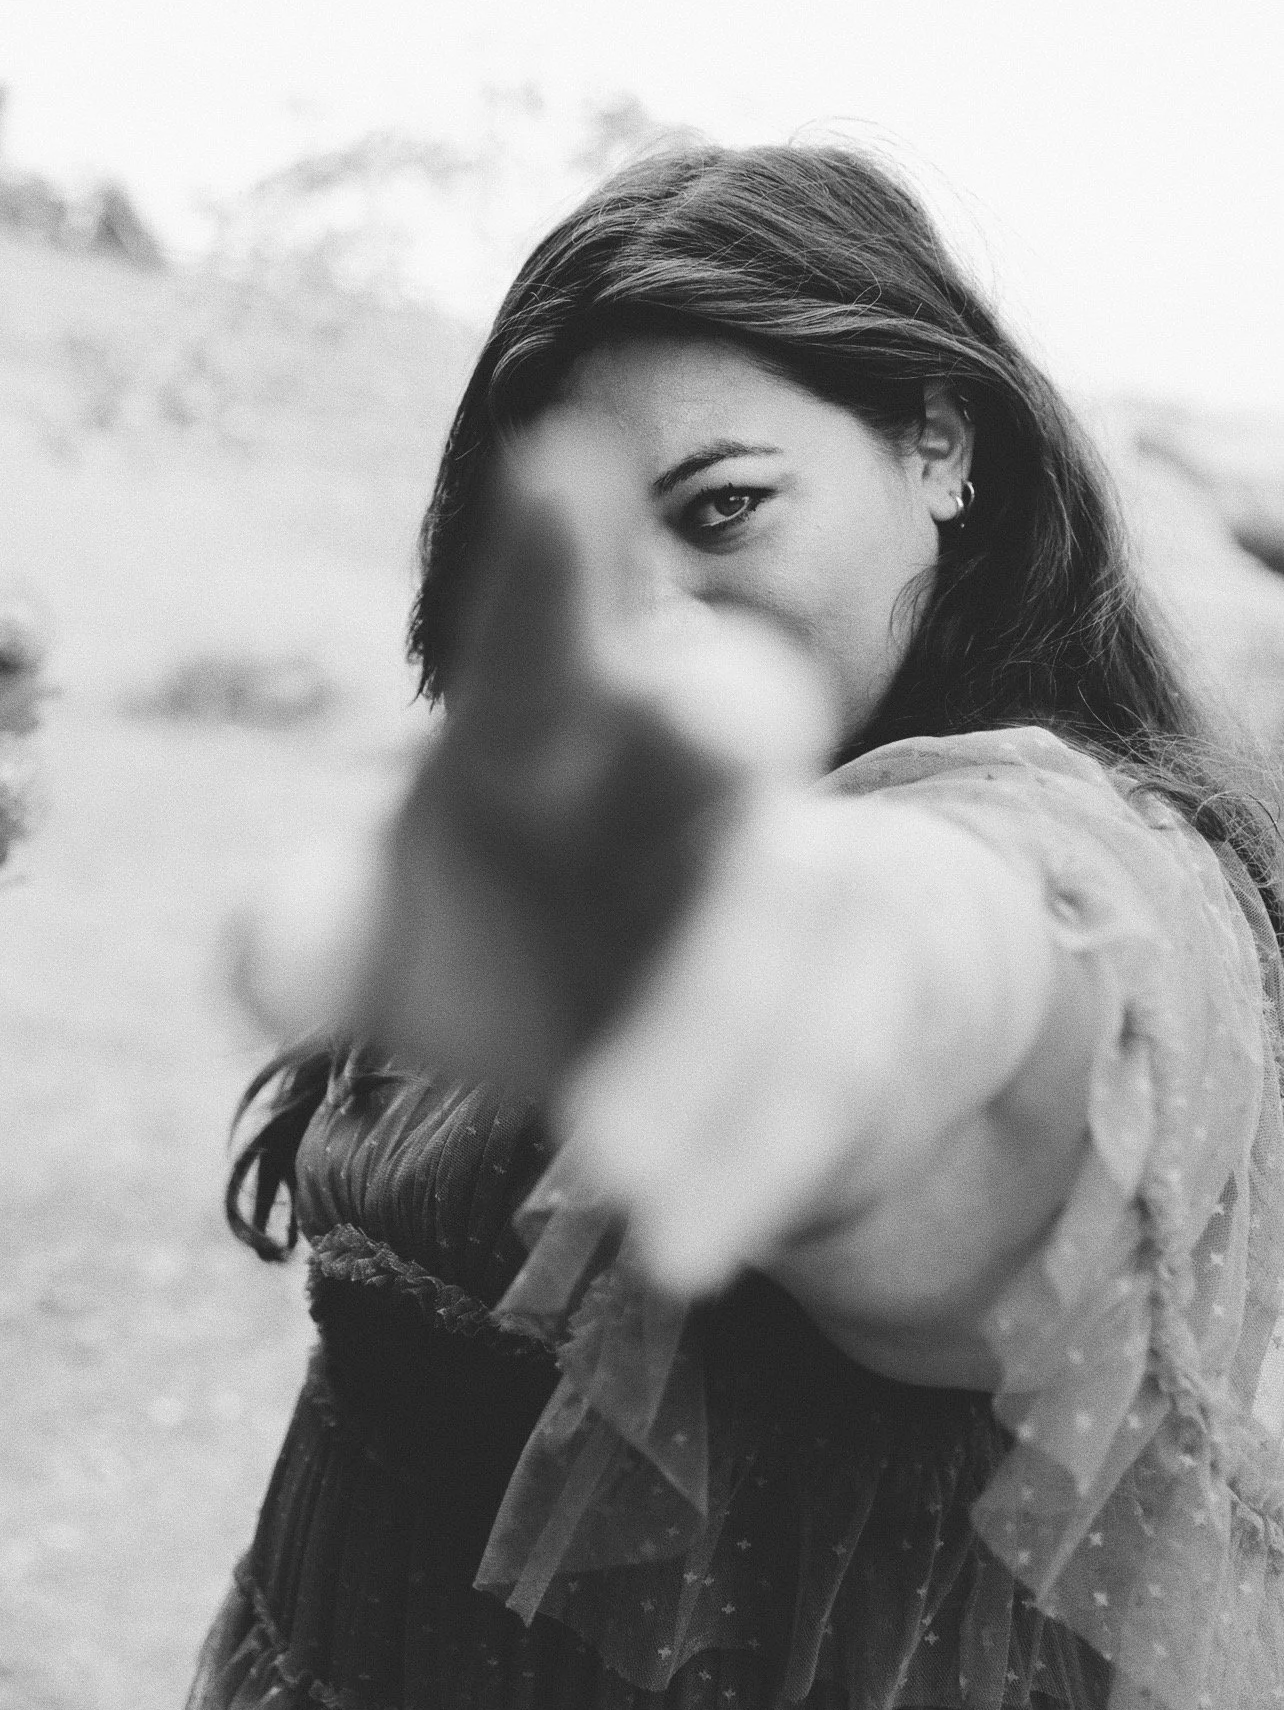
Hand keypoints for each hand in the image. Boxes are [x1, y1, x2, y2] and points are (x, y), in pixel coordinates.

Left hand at [238, 416, 836, 1101]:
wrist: (728, 1021)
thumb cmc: (544, 929)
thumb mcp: (412, 935)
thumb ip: (323, 930)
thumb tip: (256, 954)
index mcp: (563, 733)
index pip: (548, 642)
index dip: (555, 563)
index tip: (554, 463)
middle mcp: (689, 785)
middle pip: (721, 726)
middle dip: (718, 712)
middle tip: (712, 711)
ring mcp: (793, 887)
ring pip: (774, 935)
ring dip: (704, 1038)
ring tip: (607, 1161)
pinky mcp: (863, 1010)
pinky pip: (819, 1080)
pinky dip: (748, 1159)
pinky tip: (678, 1245)